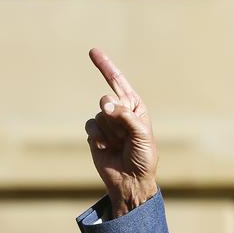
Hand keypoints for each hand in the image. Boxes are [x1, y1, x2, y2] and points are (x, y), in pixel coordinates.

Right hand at [85, 48, 158, 217]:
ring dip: (110, 132)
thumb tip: (104, 104)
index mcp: (135, 108)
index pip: (118, 82)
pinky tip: (106, 148)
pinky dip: (99, 137)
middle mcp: (120, 112)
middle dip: (115, 117)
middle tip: (124, 135)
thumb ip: (125, 116)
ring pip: (99, 115)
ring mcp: (106, 123)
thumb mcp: (141, 134)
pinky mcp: (95, 134)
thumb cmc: (143, 158)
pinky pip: (91, 126)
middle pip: (107, 100)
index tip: (93, 51)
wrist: (131, 181)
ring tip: (119, 145)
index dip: (106, 66)